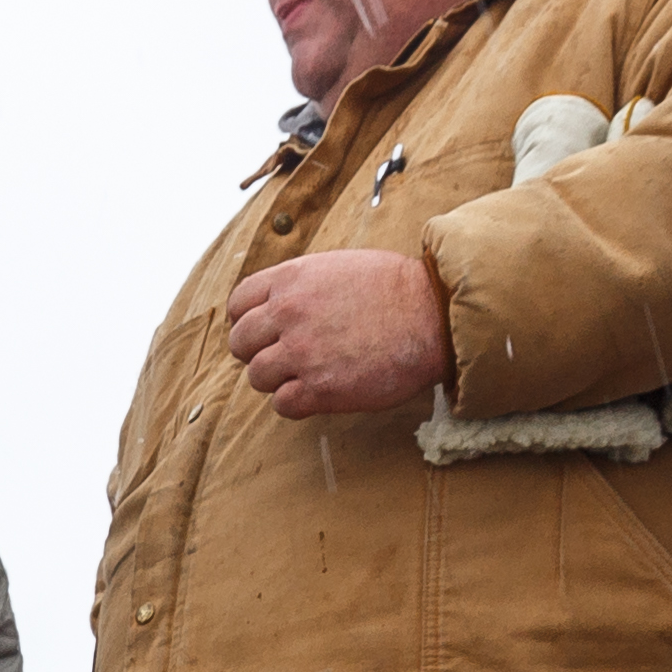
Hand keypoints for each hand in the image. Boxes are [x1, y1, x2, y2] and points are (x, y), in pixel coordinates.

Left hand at [226, 249, 451, 419]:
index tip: (263, 331)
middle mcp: (288, 314)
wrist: (433, 316)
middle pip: (241, 343)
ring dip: (277, 379)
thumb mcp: (339, 266)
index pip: (238, 304)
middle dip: (258, 351)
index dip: (247, 320)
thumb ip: (302, 284)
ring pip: (257, 376)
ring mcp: (302, 352)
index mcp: (291, 280)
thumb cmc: (396, 290)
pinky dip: (295, 403)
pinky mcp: (320, 389)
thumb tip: (280, 302)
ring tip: (307, 374)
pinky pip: (282, 405)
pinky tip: (317, 392)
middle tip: (284, 357)